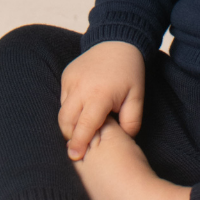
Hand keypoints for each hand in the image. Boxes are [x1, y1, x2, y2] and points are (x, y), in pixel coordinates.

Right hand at [58, 41, 144, 159]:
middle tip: (81, 145)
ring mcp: (71, 80)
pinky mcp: (66, 75)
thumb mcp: (137, 97)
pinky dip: (70, 108)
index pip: (84, 126)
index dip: (78, 143)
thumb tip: (122, 140)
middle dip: (71, 136)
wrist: (118, 42)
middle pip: (67, 122)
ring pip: (63, 111)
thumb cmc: (130, 72)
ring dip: (70, 123)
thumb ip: (131, 122)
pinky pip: (63, 99)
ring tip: (83, 128)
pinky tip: (82, 110)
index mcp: (100, 95)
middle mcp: (81, 87)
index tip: (74, 157)